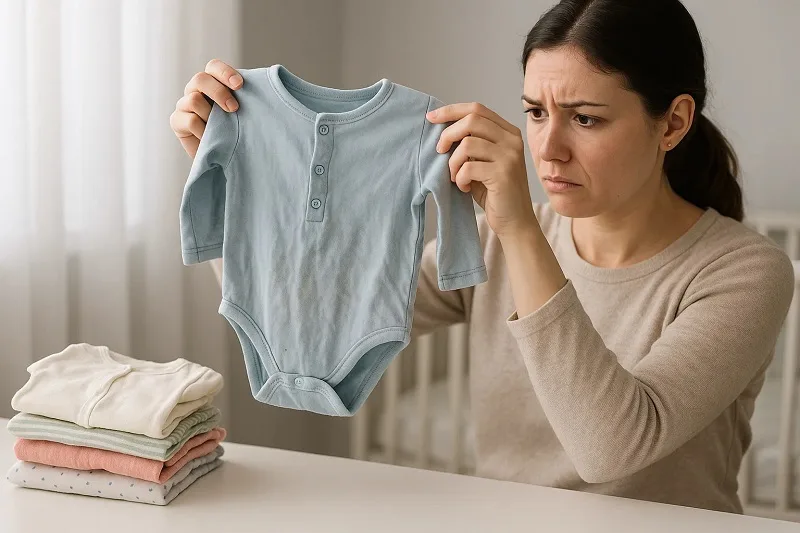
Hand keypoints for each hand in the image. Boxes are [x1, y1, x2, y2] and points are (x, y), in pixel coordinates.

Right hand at [169, 59, 242, 157]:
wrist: (225, 159)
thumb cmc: (238, 133)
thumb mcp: (245, 112)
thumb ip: (249, 96)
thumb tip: (273, 79)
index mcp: (212, 83)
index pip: (213, 67)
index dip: (225, 73)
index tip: (240, 85)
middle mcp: (196, 90)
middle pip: (200, 79)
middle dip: (219, 92)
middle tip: (234, 108)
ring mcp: (184, 104)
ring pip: (194, 100)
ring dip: (211, 116)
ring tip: (221, 129)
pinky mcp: (177, 121)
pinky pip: (190, 120)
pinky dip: (204, 131)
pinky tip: (210, 138)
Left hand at [427, 102, 537, 239]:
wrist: (514, 221)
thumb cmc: (494, 192)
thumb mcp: (482, 161)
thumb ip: (470, 144)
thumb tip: (441, 128)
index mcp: (508, 133)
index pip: (477, 109)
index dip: (451, 111)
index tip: (431, 117)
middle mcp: (512, 140)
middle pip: (472, 120)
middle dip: (448, 134)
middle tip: (439, 151)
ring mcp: (510, 156)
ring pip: (467, 143)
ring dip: (453, 162)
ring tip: (455, 177)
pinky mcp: (503, 174)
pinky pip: (468, 167)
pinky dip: (459, 178)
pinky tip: (464, 188)